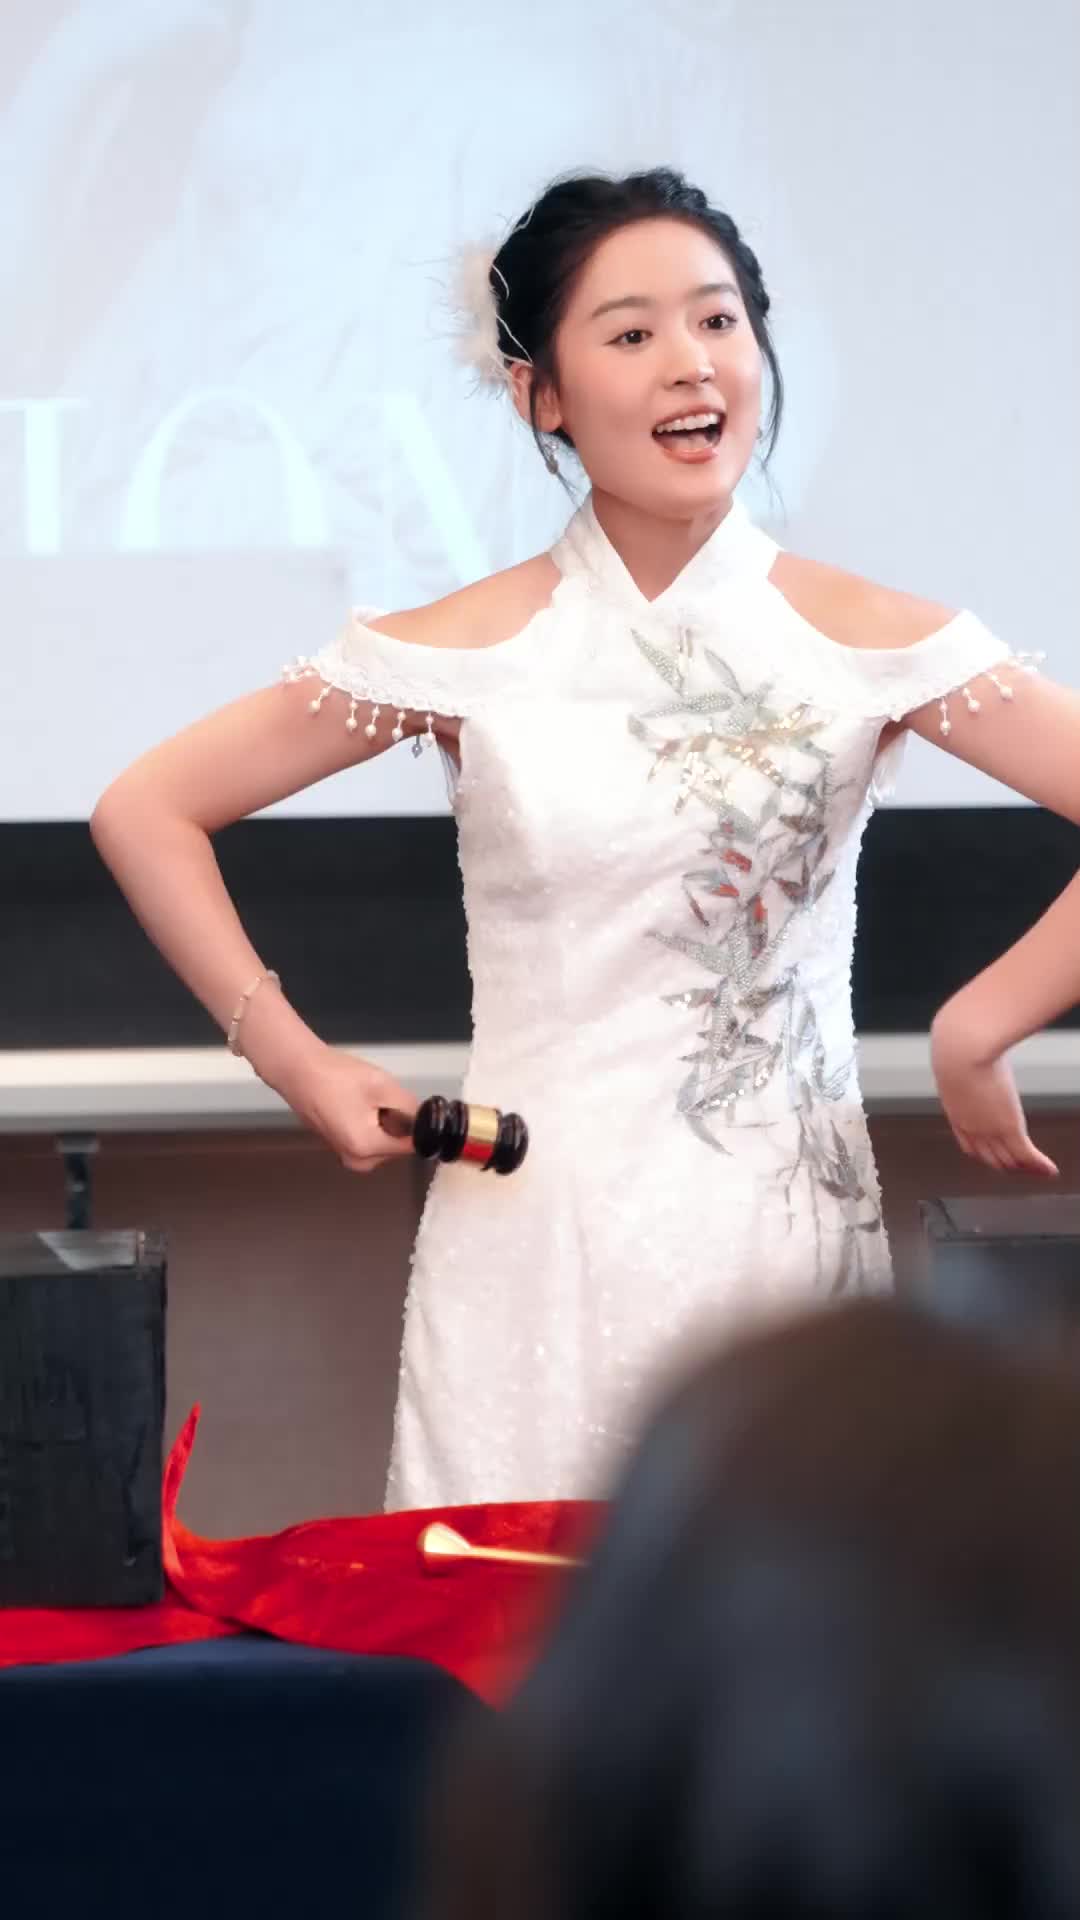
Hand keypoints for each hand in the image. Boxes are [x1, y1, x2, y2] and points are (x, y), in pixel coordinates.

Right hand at [275, 1043, 419, 1174]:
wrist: (297, 1070)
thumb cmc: (337, 1077)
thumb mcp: (383, 1087)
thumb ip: (411, 1108)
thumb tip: (426, 1122)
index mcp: (367, 1149)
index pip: (411, 1145)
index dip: (418, 1126)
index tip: (410, 1106)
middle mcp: (357, 1160)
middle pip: (396, 1144)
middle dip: (396, 1122)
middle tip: (380, 1097)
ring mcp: (345, 1154)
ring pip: (383, 1140)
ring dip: (383, 1121)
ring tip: (365, 1098)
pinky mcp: (339, 1145)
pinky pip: (367, 1138)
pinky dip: (369, 1122)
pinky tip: (355, 1103)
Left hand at [930, 1009, 1058, 1177]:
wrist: (960, 1050)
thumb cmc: (957, 1048)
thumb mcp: (959, 1063)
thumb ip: (966, 1066)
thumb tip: (971, 1053)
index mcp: (957, 1112)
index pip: (970, 1146)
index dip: (984, 1154)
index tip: (995, 1158)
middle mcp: (971, 1127)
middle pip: (990, 1158)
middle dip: (1007, 1166)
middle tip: (1022, 1169)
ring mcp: (990, 1130)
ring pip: (1009, 1160)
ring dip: (1025, 1169)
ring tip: (1039, 1172)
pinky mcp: (1008, 1127)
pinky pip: (1026, 1154)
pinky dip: (1038, 1166)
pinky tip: (1049, 1169)